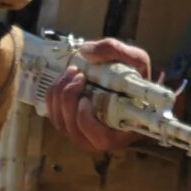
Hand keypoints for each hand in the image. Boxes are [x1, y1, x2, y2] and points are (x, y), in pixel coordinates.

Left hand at [45, 38, 152, 154]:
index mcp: (120, 132)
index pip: (98, 137)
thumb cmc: (137, 79)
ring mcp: (80, 134)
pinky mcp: (69, 124)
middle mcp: (98, 140)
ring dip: (59, 94)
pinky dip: (54, 95)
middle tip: (78, 74)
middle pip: (72, 128)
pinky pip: (53, 115)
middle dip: (68, 97)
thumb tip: (85, 51)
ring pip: (59, 121)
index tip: (87, 97)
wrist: (132, 85)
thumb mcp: (137, 60)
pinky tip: (64, 80)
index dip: (86, 119)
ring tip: (71, 73)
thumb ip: (115, 51)